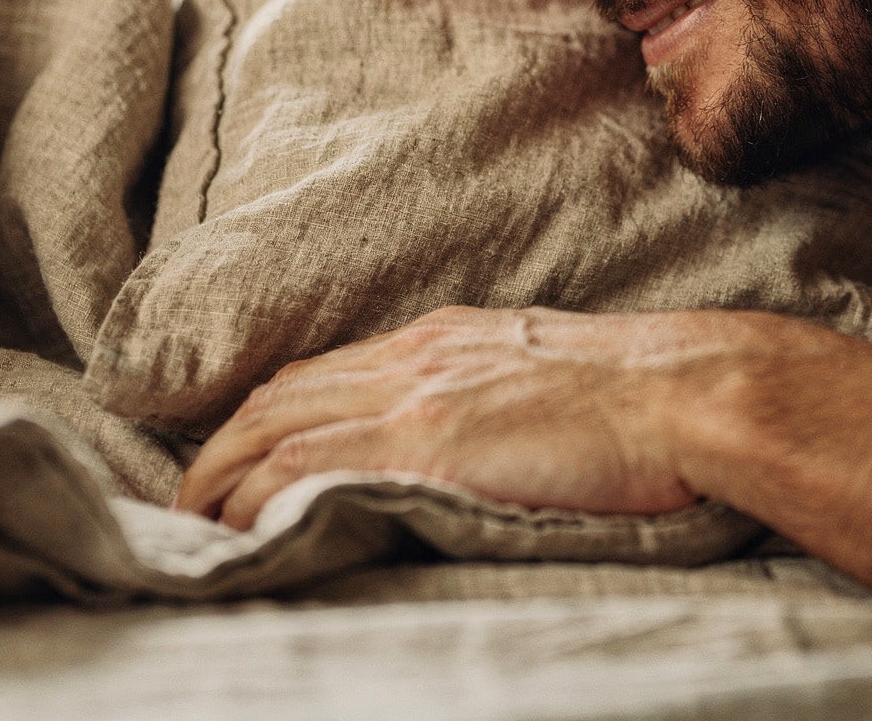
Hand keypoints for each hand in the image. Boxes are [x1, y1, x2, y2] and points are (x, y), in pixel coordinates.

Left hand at [175, 305, 774, 528]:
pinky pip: (311, 465)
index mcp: (442, 338)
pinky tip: (240, 531)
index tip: (236, 457)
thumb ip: (484, 395)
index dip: (265, 416)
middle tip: (189, 500)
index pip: (322, 372)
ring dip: (220, 477)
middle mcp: (415, 356)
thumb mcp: (541, 375)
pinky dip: (258, 496)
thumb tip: (462, 434)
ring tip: (192, 526)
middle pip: (281, 395)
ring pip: (277, 427)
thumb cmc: (636, 395)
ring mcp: (416, 395)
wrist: (682, 389)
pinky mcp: (428, 443)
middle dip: (220, 447)